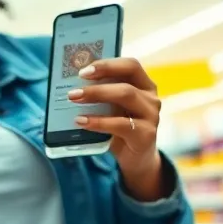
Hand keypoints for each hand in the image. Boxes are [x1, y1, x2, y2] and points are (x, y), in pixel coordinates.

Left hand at [65, 57, 167, 201]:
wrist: (135, 159)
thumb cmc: (118, 128)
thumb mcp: (110, 108)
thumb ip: (100, 95)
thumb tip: (70, 84)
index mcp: (143, 85)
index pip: (130, 65)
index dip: (107, 64)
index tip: (83, 70)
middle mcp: (151, 98)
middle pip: (126, 81)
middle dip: (97, 82)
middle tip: (73, 89)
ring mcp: (151, 116)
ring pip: (126, 96)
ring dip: (97, 96)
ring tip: (74, 100)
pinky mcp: (146, 135)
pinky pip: (121, 125)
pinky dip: (98, 122)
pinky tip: (82, 122)